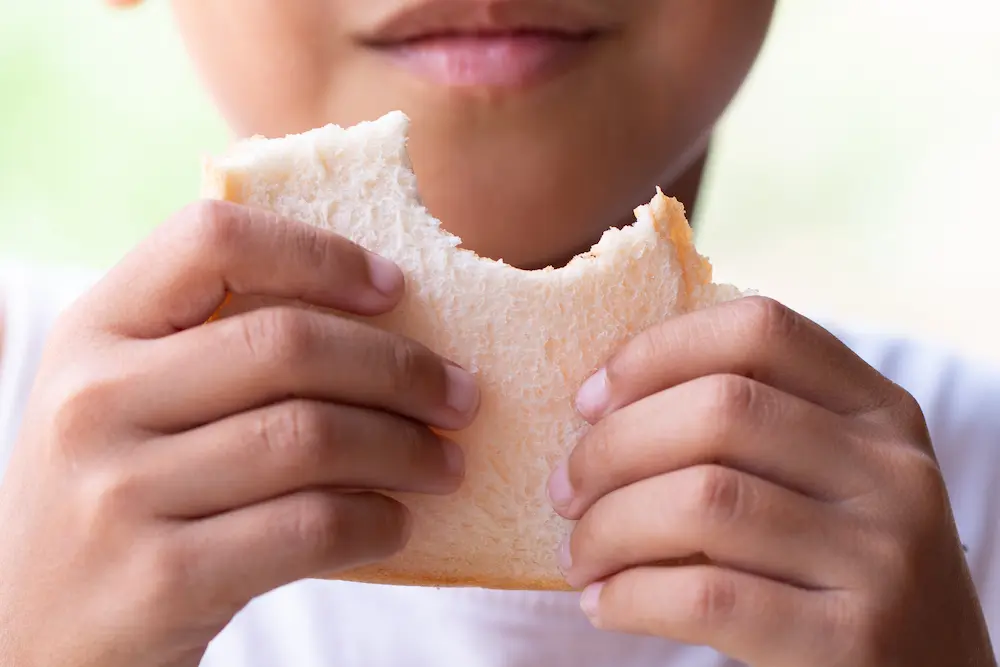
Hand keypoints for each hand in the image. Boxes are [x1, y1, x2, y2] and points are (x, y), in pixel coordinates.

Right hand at [0, 201, 479, 666]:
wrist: (37, 632)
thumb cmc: (116, 493)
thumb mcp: (128, 399)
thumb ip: (211, 343)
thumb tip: (381, 313)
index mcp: (96, 330)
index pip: (212, 240)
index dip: (320, 254)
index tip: (395, 289)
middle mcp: (96, 400)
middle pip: (288, 344)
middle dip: (402, 368)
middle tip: (461, 394)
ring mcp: (121, 492)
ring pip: (312, 437)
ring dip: (407, 449)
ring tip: (447, 462)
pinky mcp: (164, 578)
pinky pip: (310, 526)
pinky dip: (376, 520)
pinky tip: (396, 521)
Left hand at [549, 297, 994, 665]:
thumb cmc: (840, 567)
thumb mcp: (828, 477)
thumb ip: (752, 430)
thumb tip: (602, 408)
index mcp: (877, 410)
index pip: (759, 330)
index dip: (656, 352)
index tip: (589, 400)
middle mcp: (890, 470)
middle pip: (720, 410)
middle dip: (613, 447)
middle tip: (565, 489)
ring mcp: (880, 555)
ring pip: (703, 501)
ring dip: (609, 528)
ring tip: (580, 555)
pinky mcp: (852, 638)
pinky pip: (709, 597)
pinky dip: (632, 597)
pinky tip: (606, 603)